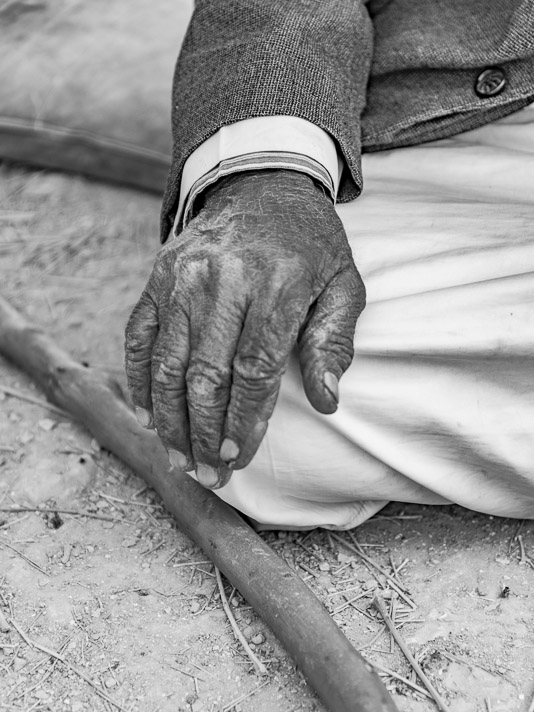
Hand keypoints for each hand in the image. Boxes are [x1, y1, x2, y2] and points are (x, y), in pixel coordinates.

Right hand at [125, 170, 364, 488]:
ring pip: (169, 363)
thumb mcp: (343, 285)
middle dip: (203, 433)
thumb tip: (328, 402)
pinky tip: (147, 414)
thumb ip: (334, 342)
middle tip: (206, 473)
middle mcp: (224, 280)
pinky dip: (140, 379)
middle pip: (206, 374)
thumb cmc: (310, 246)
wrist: (262, 183)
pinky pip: (140, 336)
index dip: (243, 420)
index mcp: (278, 284)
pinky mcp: (158, 276)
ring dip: (169, 419)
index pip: (255, 369)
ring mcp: (184, 277)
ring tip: (176, 457)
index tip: (235, 457)